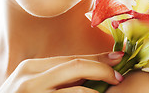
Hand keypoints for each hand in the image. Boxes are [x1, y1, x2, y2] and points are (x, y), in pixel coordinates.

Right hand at [0, 52, 123, 92]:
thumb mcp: (34, 85)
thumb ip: (58, 76)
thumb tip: (91, 69)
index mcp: (31, 67)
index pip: (71, 58)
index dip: (97, 59)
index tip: (117, 59)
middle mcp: (30, 77)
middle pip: (76, 66)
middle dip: (102, 69)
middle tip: (119, 75)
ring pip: (77, 89)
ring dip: (97, 90)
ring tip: (108, 90)